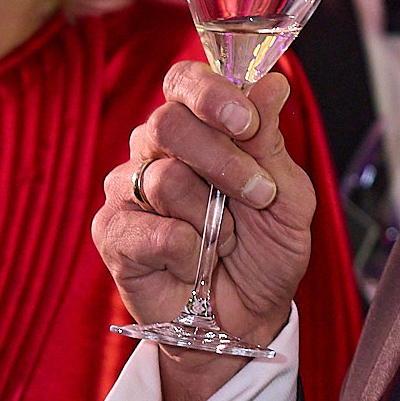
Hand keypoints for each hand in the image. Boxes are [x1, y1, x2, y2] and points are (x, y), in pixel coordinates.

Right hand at [93, 62, 316, 400]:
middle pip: (169, 122)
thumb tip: (273, 82)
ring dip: (213, 218)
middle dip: (224, 160)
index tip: (247, 122)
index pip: (185, 82)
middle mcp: (155, 150)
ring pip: (164, 179)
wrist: (248, 319)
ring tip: (226, 242)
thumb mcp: (287, 196)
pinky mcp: (113, 234)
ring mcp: (127, 190)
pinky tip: (196, 266)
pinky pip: (152, 232)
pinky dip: (189, 253)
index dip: (212, 94)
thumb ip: (270, 141)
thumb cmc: (264, 252)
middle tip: (259, 194)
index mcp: (197, 128)